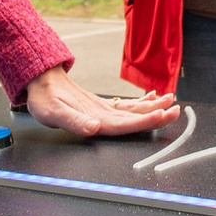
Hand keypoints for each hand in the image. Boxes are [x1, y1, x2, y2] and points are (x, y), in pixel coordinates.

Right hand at [23, 67, 179, 138]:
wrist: (39, 86)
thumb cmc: (43, 99)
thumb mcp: (52, 110)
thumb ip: (73, 121)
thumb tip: (93, 128)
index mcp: (92, 124)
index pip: (124, 126)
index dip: (144, 122)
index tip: (162, 115)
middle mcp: (102, 121)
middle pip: (134, 121)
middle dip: (157, 117)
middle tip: (176, 110)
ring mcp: (105, 114)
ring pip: (134, 114)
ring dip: (153, 109)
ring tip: (171, 102)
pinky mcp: (104, 107)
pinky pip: (127, 106)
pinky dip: (142, 102)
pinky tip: (154, 96)